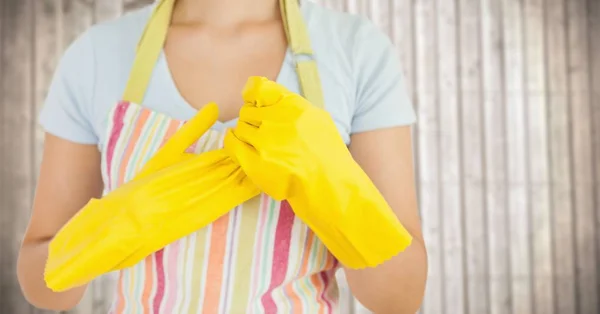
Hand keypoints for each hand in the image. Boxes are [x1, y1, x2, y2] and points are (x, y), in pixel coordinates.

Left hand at [225, 77, 412, 268]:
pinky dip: (233, 142)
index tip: (252, 100)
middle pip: (248, 110)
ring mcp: (265, 143)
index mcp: (294, 107)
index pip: (259, 88)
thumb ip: (291, 104)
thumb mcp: (317, 119)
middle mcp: (278, 121)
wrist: (329, 187)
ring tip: (258, 144)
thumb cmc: (327, 155)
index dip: (252, 93)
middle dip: (252, 118)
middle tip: (262, 131)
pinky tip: (240, 146)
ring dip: (246, 133)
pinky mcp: (255, 164)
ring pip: (240, 127)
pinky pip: (232, 144)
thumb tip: (261, 91)